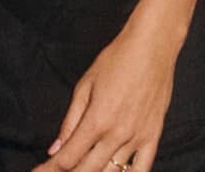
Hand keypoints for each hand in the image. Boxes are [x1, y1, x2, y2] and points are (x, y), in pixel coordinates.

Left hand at [36, 21, 176, 171]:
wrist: (152, 44)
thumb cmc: (118, 58)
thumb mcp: (85, 85)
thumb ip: (70, 121)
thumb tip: (55, 148)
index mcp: (96, 120)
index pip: (67, 159)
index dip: (50, 169)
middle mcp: (117, 134)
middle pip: (87, 171)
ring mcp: (137, 137)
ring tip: (84, 168)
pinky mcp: (154, 134)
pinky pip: (141, 168)